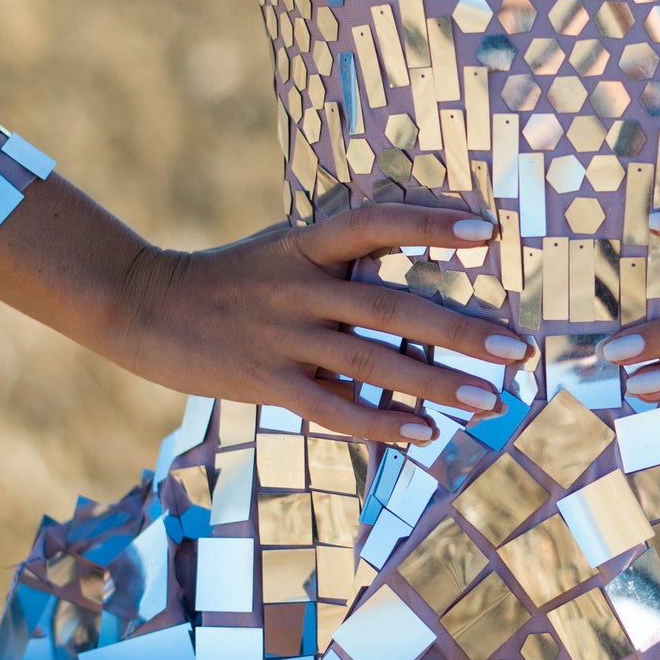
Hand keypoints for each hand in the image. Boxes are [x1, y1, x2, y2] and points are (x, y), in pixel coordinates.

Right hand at [0, 176, 529, 445]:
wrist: (140, 305)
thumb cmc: (228, 280)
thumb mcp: (284, 251)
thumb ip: (342, 260)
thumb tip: (411, 264)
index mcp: (306, 243)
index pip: (377, 224)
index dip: (431, 224)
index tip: (488, 231)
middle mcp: (301, 286)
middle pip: (393, 306)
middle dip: (462, 329)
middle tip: (519, 347)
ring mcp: (283, 335)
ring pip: (373, 361)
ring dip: (436, 383)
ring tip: (490, 401)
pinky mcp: (265, 380)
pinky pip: (333, 406)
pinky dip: (381, 421)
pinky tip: (424, 435)